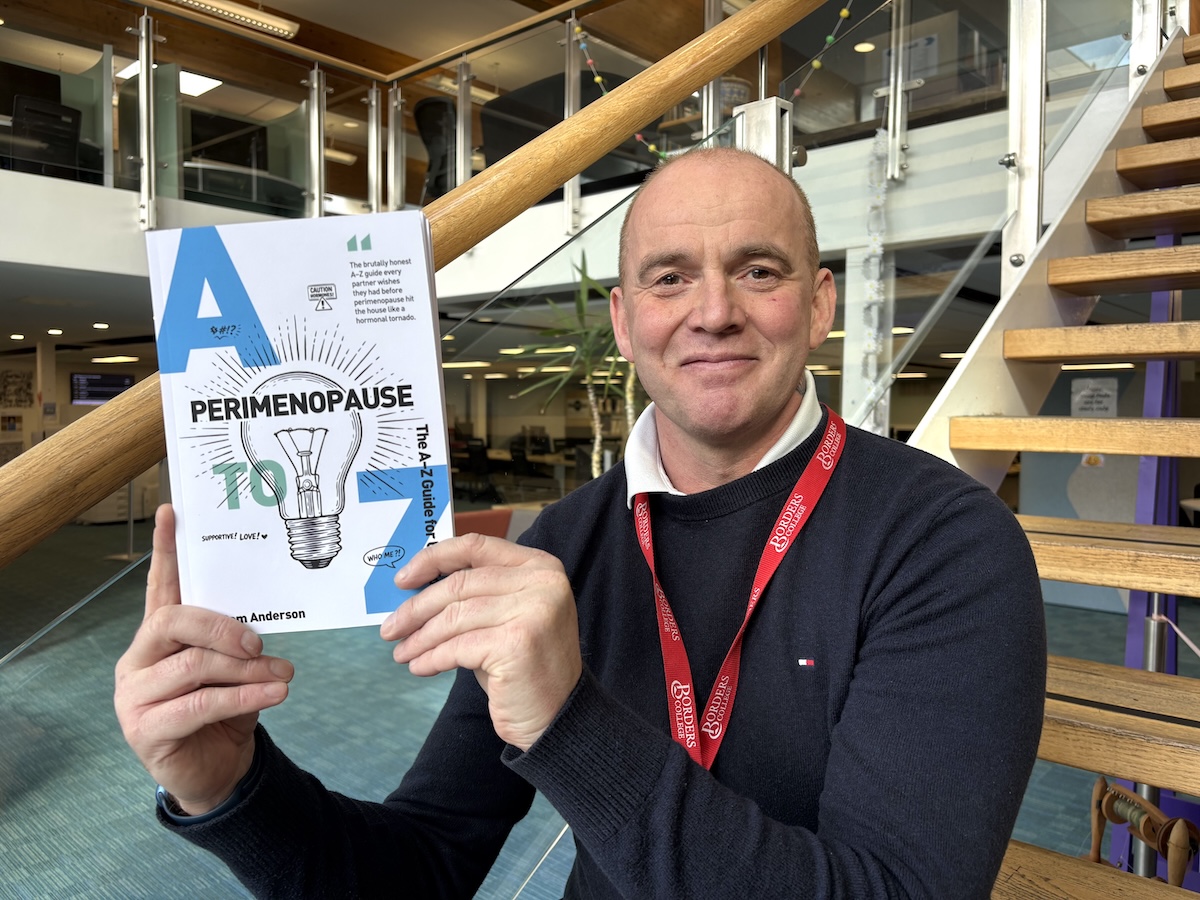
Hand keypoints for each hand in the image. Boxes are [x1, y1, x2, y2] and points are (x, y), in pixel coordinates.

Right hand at [114, 504, 293, 813]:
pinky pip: (198, 705)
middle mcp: (139, 660)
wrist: (220, 772)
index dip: (165, 550)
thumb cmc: (228, 711)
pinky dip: (242, 697)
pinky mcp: (144, 729)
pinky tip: (274, 695)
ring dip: (245, 670)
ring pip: (192, 666)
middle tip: (260, 643)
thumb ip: (239, 643)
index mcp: (159, 638)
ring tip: (283, 676)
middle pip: (173, 622)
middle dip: (222, 627)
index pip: (160, 587)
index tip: (170, 512)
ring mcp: (135, 695)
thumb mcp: (238, 669)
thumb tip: (264, 628)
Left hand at [382, 533, 581, 750]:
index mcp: (540, 566)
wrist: (558, 716)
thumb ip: (474, 596)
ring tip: (403, 652)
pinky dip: (432, 658)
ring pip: (455, 616)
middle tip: (391, 627)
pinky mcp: (518, 643)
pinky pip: (458, 647)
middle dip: (417, 608)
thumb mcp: (504, 618)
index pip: (476, 546)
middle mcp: (541, 583)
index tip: (403, 579)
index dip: (434, 559)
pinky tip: (421, 667)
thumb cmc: (524, 667)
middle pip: (460, 584)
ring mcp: (533, 611)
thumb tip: (415, 591)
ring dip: (421, 637)